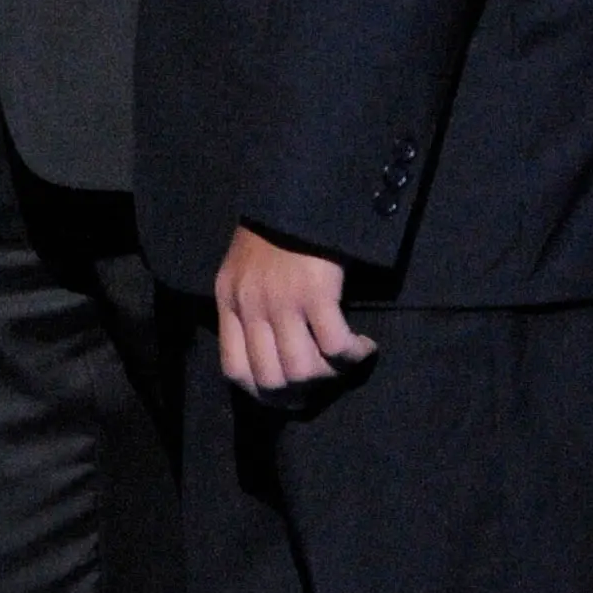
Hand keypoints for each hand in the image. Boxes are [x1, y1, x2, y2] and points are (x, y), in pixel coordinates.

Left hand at [215, 225, 377, 400]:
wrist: (297, 195)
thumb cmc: (274, 230)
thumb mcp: (242, 269)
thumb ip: (246, 305)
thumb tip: (267, 351)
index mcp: (228, 301)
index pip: (235, 370)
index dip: (261, 394)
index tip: (285, 397)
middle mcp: (250, 306)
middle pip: (271, 379)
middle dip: (300, 395)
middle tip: (322, 387)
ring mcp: (281, 302)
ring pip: (303, 370)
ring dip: (331, 377)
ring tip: (345, 363)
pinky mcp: (316, 294)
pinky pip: (335, 346)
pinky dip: (353, 355)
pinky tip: (363, 346)